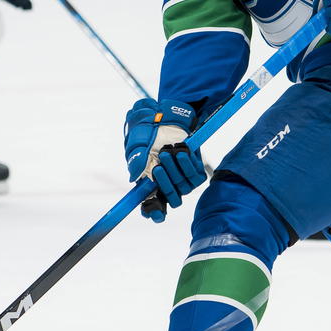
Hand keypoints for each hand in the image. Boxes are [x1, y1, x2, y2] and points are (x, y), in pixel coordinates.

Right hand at [123, 97, 205, 221]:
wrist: (166, 118)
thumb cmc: (148, 134)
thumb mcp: (138, 144)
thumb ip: (136, 160)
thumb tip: (135, 177)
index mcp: (151, 186)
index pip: (153, 208)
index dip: (153, 213)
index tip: (153, 211)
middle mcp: (168, 186)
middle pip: (172, 199)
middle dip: (165, 184)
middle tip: (158, 167)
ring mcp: (183, 180)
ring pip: (184, 188)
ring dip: (175, 171)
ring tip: (167, 153)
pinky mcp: (195, 171)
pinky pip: (195, 176)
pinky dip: (188, 164)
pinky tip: (182, 152)